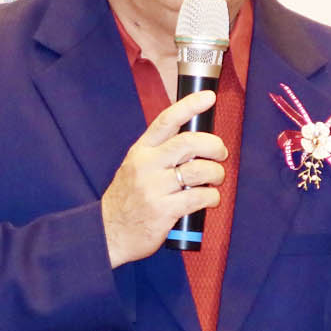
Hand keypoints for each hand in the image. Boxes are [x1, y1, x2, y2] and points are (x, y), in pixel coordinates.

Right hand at [101, 90, 226, 266]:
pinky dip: (212, 197)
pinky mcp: (163, 211)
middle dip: (214, 145)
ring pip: (198, 170)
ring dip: (216, 174)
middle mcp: (146, 165)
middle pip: (189, 143)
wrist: (108, 233)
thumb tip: (196, 142)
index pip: (166, 120)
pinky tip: (210, 199)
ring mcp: (154, 188)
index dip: (190, 106)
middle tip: (221, 153)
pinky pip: (198, 197)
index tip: (209, 97)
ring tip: (216, 179)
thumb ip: (160, 153)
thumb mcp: (135, 167)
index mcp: (141, 151)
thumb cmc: (128, 199)